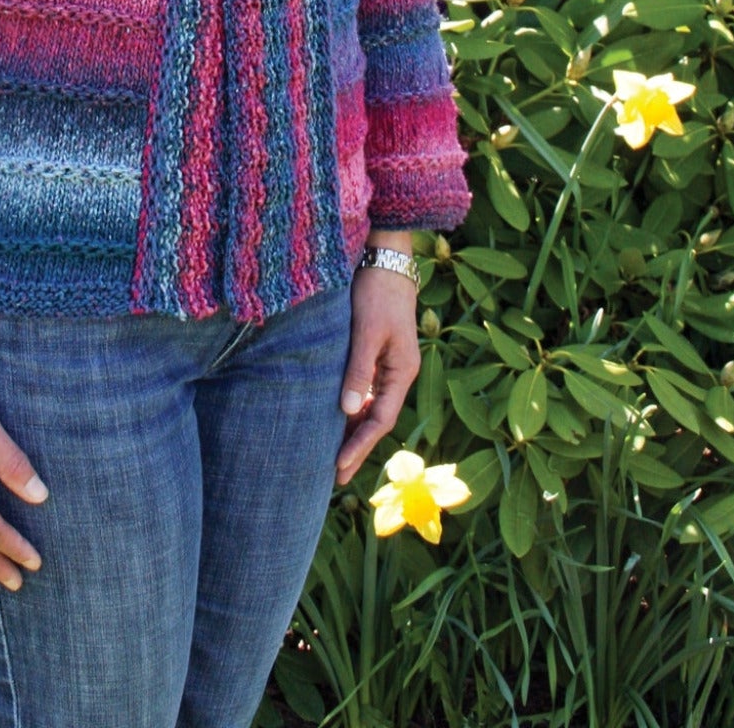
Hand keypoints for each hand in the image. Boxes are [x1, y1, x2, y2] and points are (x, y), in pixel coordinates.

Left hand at [334, 266, 420, 484]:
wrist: (385, 258)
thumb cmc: (376, 292)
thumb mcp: (367, 331)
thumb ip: (358, 370)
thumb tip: (347, 410)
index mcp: (402, 371)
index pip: (381, 420)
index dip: (360, 445)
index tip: (338, 466)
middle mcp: (398, 373)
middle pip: (377, 419)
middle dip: (357, 447)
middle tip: (334, 476)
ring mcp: (388, 364)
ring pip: (370, 406)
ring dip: (353, 429)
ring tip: (330, 454)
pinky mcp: (376, 352)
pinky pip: (365, 390)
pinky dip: (351, 406)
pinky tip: (335, 416)